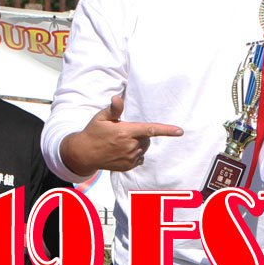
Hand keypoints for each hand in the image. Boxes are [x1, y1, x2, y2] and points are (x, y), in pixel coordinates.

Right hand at [61, 95, 182, 174]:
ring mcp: (130, 158)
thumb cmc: (93, 132)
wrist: (84, 154)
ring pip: (144, 148)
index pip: (151, 130)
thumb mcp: (101, 118)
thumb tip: (117, 98)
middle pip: (147, 138)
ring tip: (120, 142)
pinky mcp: (128, 166)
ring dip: (137, 144)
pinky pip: (140, 158)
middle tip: (123, 132)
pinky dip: (135, 154)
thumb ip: (113, 109)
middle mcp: (130, 146)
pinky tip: (121, 151)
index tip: (180, 131)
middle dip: (140, 134)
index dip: (167, 130)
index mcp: (125, 132)